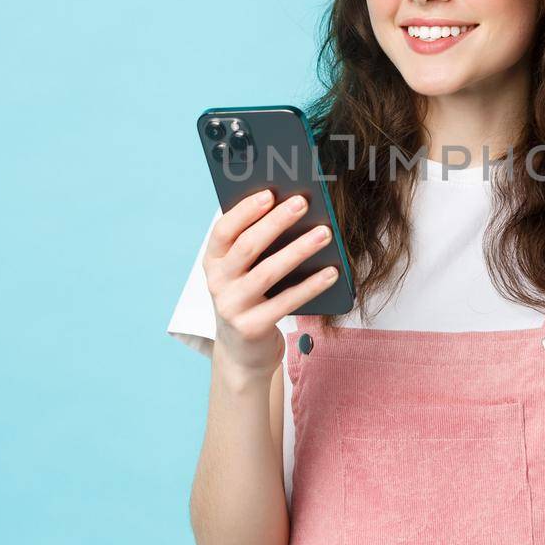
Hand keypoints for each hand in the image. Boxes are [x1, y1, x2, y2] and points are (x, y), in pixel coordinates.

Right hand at [202, 189, 339, 376]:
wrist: (243, 352)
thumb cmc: (250, 297)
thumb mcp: (243, 271)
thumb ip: (257, 245)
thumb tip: (292, 209)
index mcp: (213, 261)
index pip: (224, 230)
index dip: (245, 210)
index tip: (270, 192)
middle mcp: (218, 282)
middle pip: (247, 246)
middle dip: (276, 222)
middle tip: (303, 202)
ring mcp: (232, 306)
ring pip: (268, 271)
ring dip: (298, 249)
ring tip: (324, 232)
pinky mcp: (252, 327)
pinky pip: (286, 302)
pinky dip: (311, 285)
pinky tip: (331, 272)